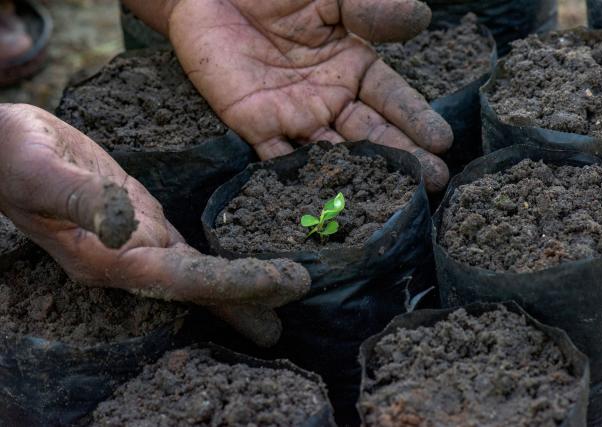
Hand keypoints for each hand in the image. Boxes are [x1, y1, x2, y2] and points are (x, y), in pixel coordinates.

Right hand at [0, 104, 309, 346]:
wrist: (3, 147)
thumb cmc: (14, 157)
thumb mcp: (42, 171)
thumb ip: (82, 200)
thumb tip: (125, 227)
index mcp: (110, 259)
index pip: (186, 279)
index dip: (236, 283)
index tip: (284, 284)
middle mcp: (130, 259)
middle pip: (200, 285)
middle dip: (249, 296)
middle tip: (297, 301)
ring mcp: (138, 242)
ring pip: (198, 272)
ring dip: (239, 286)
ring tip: (281, 299)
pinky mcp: (143, 220)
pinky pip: (188, 249)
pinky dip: (218, 262)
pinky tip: (239, 267)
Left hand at [167, 0, 451, 191]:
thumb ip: (369, 9)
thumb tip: (422, 17)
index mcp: (352, 65)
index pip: (392, 98)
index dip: (416, 119)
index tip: (443, 142)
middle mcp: (328, 97)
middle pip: (371, 134)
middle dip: (403, 158)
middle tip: (434, 182)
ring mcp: (294, 116)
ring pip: (333, 154)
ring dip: (359, 178)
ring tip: (391, 200)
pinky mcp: (256, 126)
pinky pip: (280, 159)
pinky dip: (299, 181)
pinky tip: (325, 203)